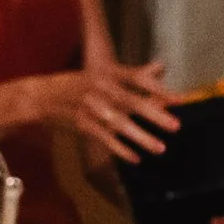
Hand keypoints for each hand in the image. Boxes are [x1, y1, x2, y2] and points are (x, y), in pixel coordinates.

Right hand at [25, 63, 178, 162]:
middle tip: (176, 126)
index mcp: (108, 73)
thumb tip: (162, 66)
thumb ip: (136, 73)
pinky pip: (103, 137)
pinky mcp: (80, 123)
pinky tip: (136, 158)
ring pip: (118, 123)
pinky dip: (119, 149)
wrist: (43, 95)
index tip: (180, 100)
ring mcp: (88, 106)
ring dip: (140, 137)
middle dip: (154, 114)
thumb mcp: (107, 73)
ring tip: (161, 148)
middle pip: (130, 102)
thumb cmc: (84, 83)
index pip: (137, 79)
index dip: (158, 88)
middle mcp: (99, 87)